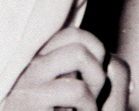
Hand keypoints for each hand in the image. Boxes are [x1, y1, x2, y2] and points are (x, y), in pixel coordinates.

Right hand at [2, 27, 128, 110]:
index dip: (97, 55)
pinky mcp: (29, 100)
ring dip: (95, 86)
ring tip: (84, 109)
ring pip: (79, 54)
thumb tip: (110, 57)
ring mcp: (28, 81)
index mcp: (43, 64)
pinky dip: (89, 110)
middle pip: (79, 38)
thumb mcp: (99, 102)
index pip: (75, 35)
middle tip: (90, 99)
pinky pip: (77, 90)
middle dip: (98, 68)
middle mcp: (32, 67)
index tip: (93, 88)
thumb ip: (108, 74)